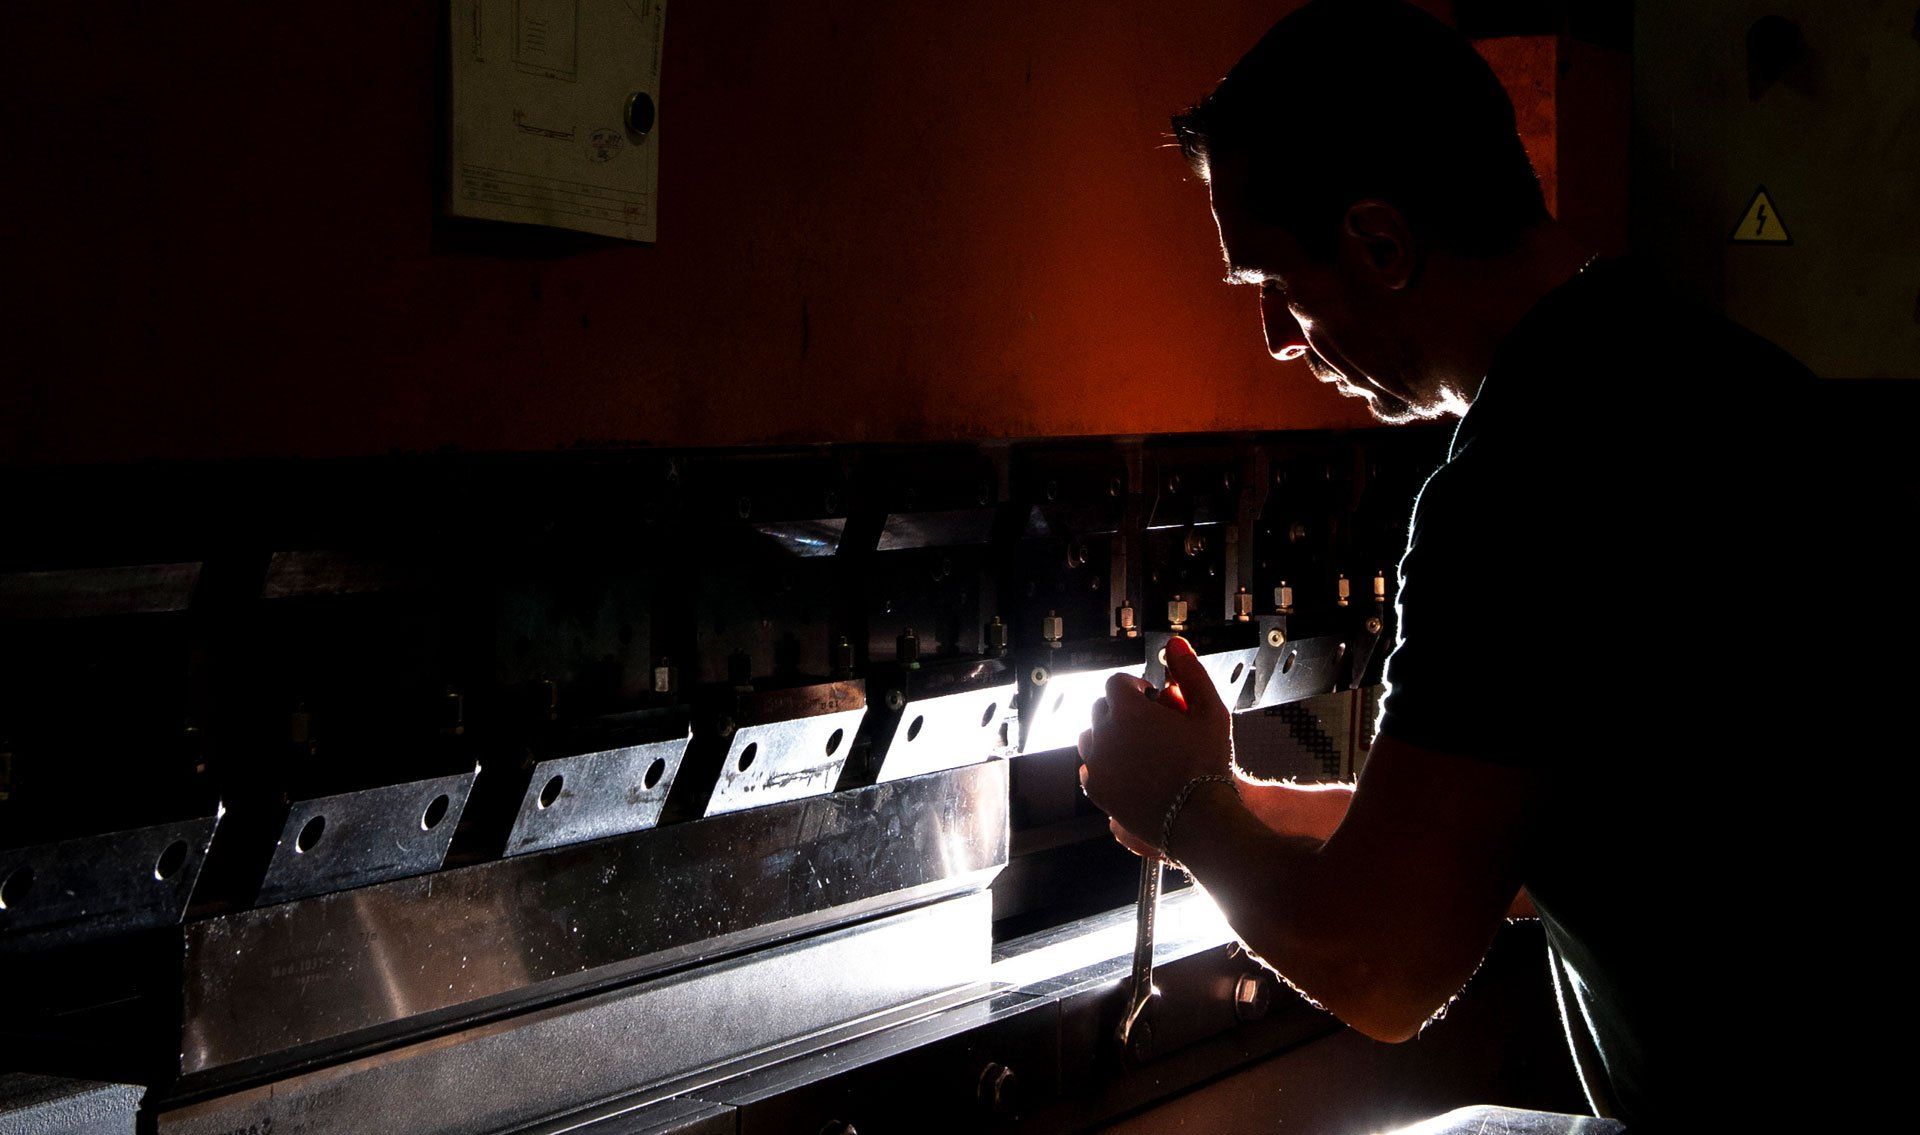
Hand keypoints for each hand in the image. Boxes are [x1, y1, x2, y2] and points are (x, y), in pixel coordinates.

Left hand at [1077, 636, 1233, 854]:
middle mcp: (1104, 733)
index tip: (1151, 700)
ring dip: (1109, 736)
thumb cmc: (1208, 764)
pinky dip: (1104, 765)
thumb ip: (1191, 672)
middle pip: (1101, 708)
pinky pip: (1090, 768)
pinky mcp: (1096, 789)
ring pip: (1091, 737)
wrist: (1199, 818)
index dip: (1135, 688)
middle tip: (1148, 725)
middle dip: (1121, 710)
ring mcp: (1096, 763)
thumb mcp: (1210, 711)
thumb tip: (1175, 644)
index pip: (1116, 683)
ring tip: (1138, 749)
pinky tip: (1129, 770)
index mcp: (1128, 709)